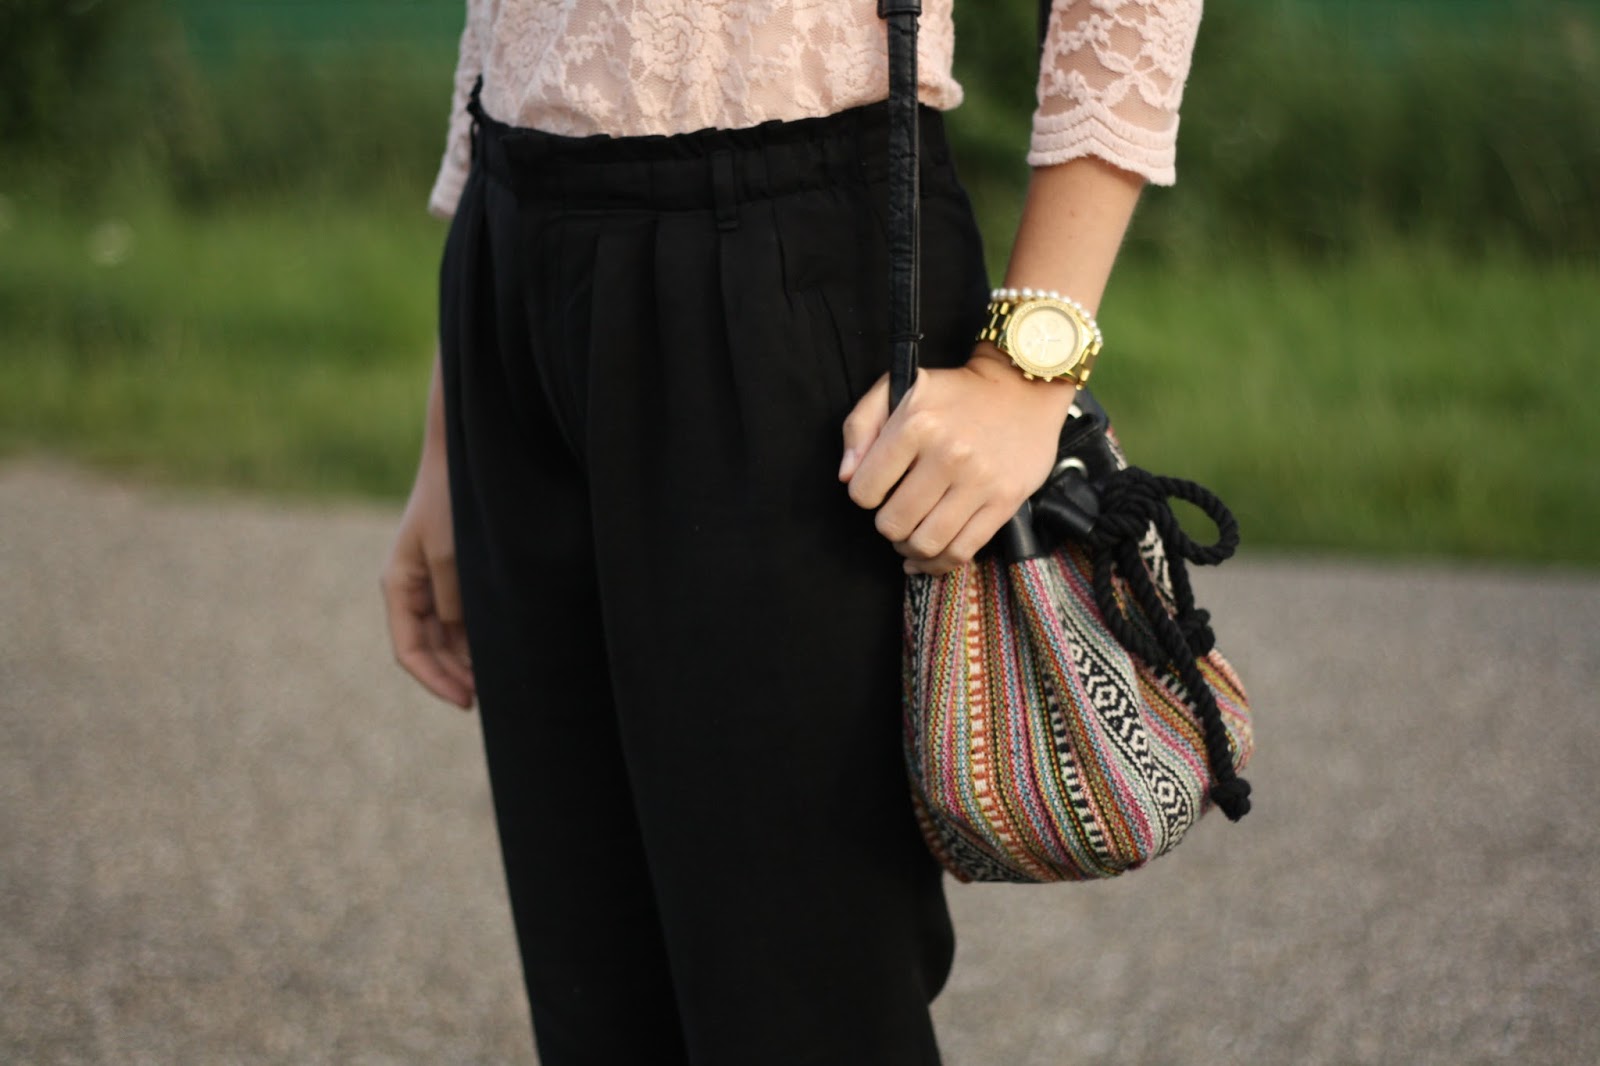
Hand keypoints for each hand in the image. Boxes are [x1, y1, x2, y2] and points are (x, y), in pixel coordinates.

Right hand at [381, 444, 475, 707]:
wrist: (466, 456)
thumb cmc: (452, 500)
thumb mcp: (450, 552)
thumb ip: (453, 599)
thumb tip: (460, 640)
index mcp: (398, 585)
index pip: (410, 650)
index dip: (435, 681)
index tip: (467, 702)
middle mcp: (412, 589)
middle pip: (429, 650)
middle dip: (454, 677)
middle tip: (490, 699)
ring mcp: (432, 582)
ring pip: (447, 638)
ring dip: (467, 662)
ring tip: (498, 683)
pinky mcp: (455, 573)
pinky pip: (461, 618)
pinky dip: (476, 639)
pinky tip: (500, 652)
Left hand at [839, 345, 1075, 574]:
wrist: (1022, 389)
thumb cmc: (954, 393)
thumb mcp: (899, 388)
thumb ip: (860, 426)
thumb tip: (846, 476)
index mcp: (916, 425)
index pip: (865, 491)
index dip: (865, 495)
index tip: (878, 489)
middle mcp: (949, 454)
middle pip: (894, 524)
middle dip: (888, 526)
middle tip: (896, 515)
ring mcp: (980, 481)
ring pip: (926, 544)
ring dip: (909, 549)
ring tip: (910, 538)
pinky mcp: (1004, 502)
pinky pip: (961, 552)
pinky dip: (938, 565)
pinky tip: (928, 558)